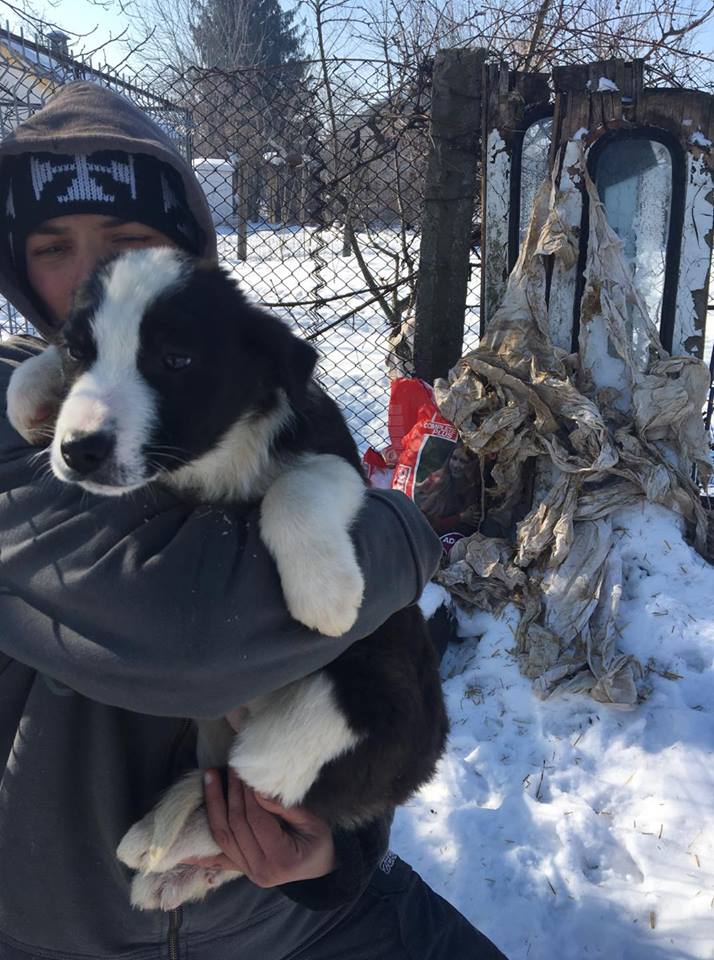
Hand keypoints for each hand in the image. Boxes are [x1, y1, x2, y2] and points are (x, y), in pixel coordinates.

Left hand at [184, 768, 336, 886]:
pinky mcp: (241, 870)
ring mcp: (248, 872)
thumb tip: (258, 788)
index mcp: (280, 858)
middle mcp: (259, 870)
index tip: (244, 770)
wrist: (322, 871)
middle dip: (230, 793)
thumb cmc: (321, 843)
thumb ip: (285, 808)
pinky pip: (218, 857)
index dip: (248, 794)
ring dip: (213, 806)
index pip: (255, 820)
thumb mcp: (313, 823)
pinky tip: (184, 843)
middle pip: (235, 826)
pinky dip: (201, 849)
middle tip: (229, 767)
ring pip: (222, 837)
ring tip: (209, 778)